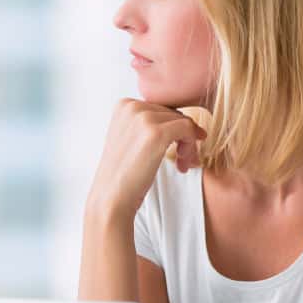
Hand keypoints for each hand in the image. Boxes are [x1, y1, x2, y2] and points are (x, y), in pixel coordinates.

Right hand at [87, 99, 206, 220]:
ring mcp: (144, 118)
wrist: (112, 198)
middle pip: (174, 114)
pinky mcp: (157, 133)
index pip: (162, 109)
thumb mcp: (131, 138)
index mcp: (124, 104)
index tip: (174, 150)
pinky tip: (183, 164)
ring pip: (184, 122)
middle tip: (182, 160)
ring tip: (182, 164)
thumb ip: (148, 124)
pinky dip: (191, 146)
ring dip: (189, 145)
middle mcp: (132, 106)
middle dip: (183, 137)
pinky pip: (188, 129)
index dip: (172, 130)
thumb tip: (182, 118)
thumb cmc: (124, 174)